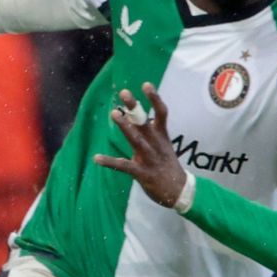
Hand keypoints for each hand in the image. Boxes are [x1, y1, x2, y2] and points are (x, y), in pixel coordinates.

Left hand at [92, 82, 188, 207]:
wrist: (179, 192)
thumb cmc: (168, 166)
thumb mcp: (164, 146)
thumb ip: (151, 132)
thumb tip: (140, 117)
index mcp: (162, 137)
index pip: (161, 113)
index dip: (154, 98)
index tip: (145, 84)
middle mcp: (156, 144)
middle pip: (145, 122)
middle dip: (135, 107)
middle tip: (124, 92)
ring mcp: (149, 158)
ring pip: (136, 139)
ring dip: (125, 126)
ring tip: (114, 113)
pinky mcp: (142, 173)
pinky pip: (124, 166)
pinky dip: (110, 162)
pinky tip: (97, 158)